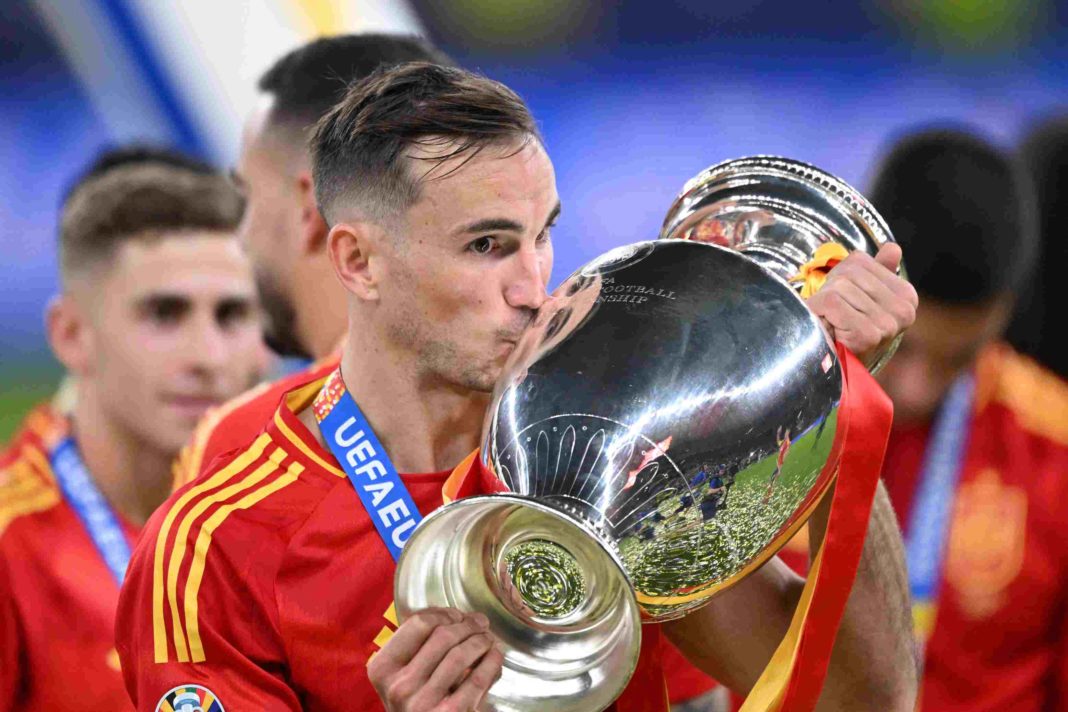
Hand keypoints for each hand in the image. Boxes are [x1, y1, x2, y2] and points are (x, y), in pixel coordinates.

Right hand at [367, 608, 503, 711]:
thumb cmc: (416, 701)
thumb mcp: (404, 674)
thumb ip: (421, 645)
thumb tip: (460, 616)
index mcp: (383, 668)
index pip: (418, 623)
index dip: (443, 613)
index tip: (456, 615)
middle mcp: (399, 686)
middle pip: (443, 635)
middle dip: (468, 624)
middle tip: (480, 623)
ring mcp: (423, 702)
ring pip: (460, 654)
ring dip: (481, 640)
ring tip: (488, 639)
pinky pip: (477, 679)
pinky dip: (491, 662)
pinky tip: (495, 656)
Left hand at [806, 243, 916, 363]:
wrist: (833, 367)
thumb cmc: (845, 330)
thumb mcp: (862, 297)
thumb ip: (878, 271)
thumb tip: (893, 248)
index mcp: (906, 296)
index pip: (860, 261)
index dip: (840, 277)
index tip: (843, 301)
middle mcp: (904, 310)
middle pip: (850, 273)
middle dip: (831, 290)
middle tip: (832, 315)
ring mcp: (888, 324)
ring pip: (840, 287)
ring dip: (823, 304)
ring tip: (830, 323)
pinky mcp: (868, 334)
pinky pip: (832, 302)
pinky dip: (818, 312)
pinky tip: (825, 329)